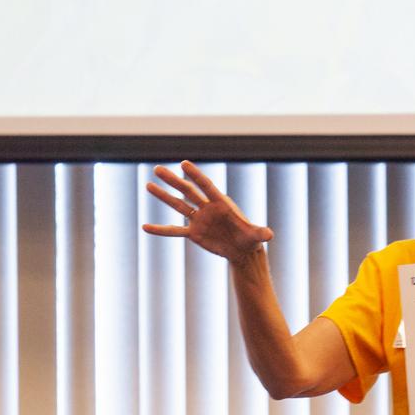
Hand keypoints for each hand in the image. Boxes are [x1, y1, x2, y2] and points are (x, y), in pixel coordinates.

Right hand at [143, 161, 272, 263]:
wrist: (243, 249)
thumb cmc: (251, 238)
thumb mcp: (256, 236)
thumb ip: (261, 232)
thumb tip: (270, 234)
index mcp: (221, 203)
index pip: (206, 186)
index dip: (196, 175)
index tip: (183, 164)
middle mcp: (207, 208)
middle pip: (187, 191)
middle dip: (173, 181)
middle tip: (157, 169)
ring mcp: (199, 219)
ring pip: (178, 205)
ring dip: (163, 196)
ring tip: (148, 185)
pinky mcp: (194, 233)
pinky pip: (174, 231)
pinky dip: (160, 230)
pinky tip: (145, 227)